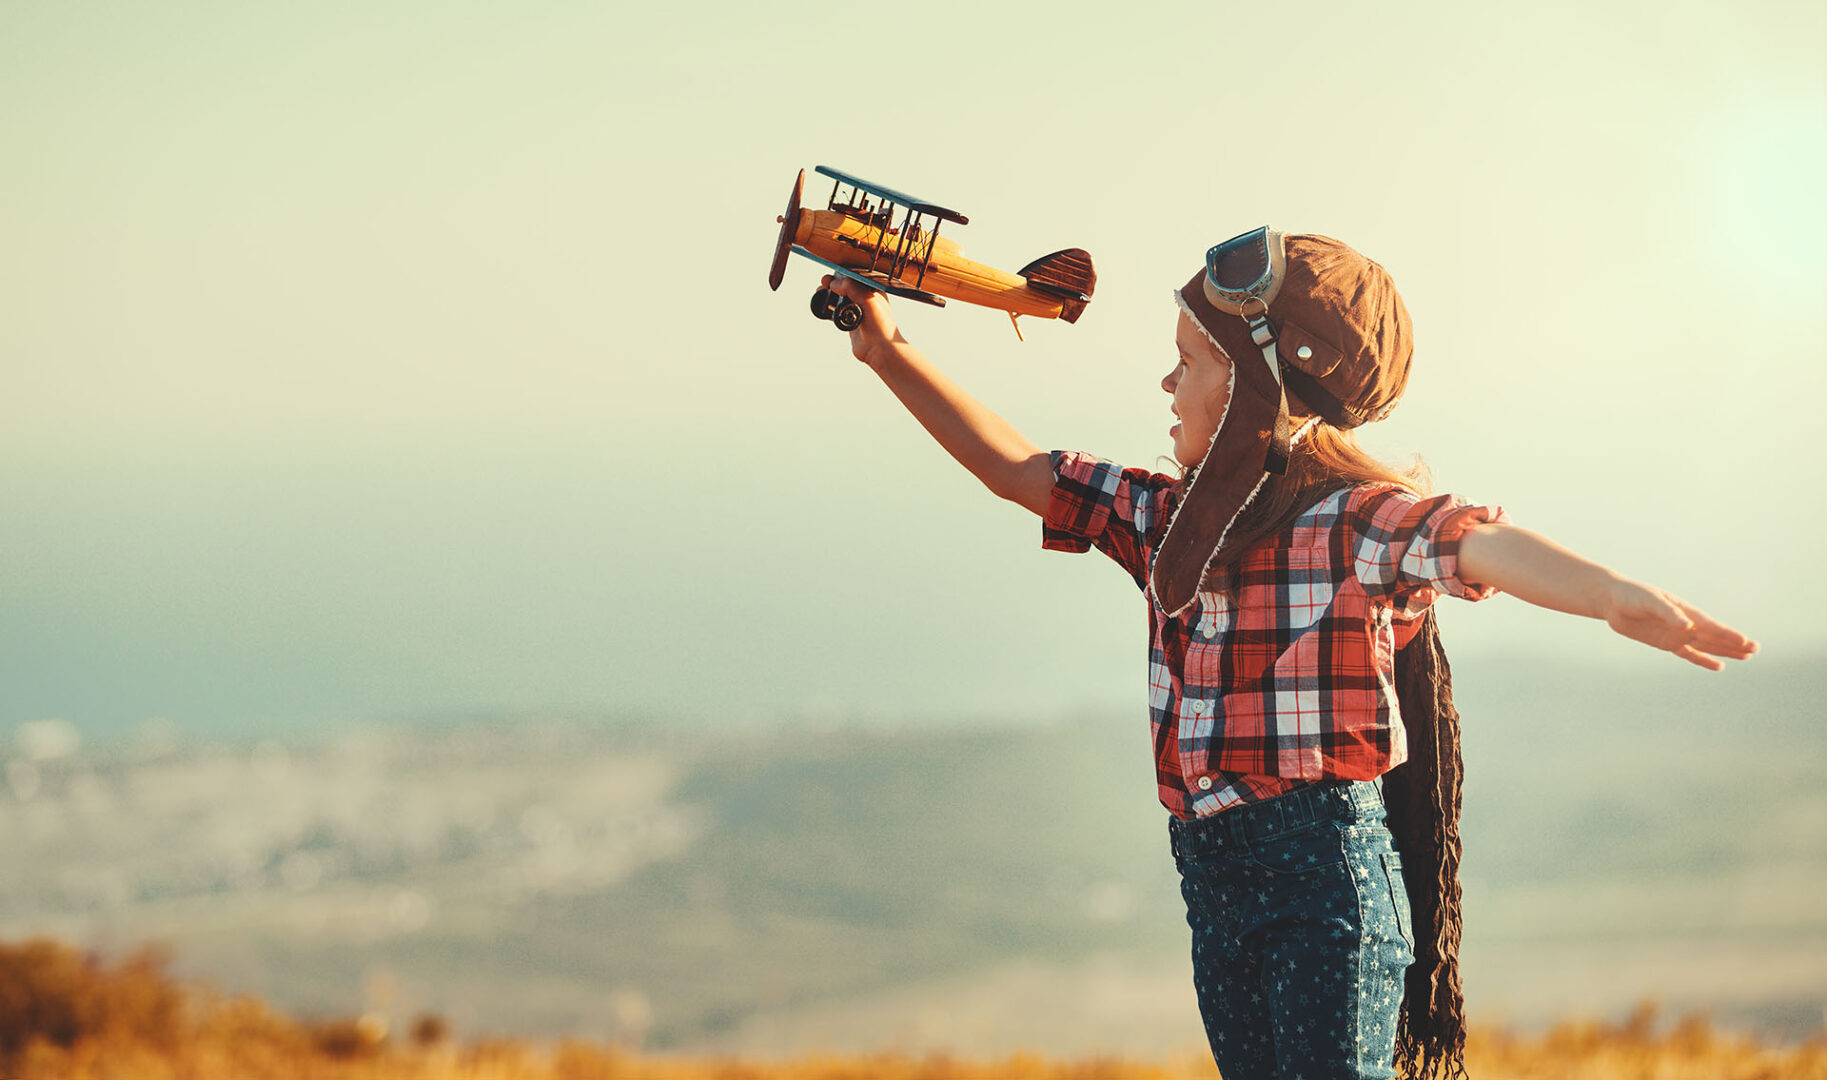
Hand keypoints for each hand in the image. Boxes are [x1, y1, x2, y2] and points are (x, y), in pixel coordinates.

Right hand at [822, 275, 905, 367]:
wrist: (880, 349)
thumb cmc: (881, 324)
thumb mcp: (867, 298)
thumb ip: (850, 287)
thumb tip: (834, 283)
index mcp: (873, 292)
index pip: (855, 278)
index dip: (842, 275)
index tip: (831, 275)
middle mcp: (865, 300)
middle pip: (845, 288)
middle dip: (833, 284)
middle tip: (823, 283)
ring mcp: (858, 313)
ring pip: (840, 300)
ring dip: (829, 296)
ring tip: (820, 293)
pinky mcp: (851, 324)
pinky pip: (837, 314)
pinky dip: (829, 310)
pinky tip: (823, 308)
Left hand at [1600, 578, 1758, 670]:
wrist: (1613, 600)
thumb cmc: (1632, 595)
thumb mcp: (1649, 601)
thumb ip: (1668, 612)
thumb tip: (1687, 626)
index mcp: (1685, 611)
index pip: (1711, 626)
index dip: (1729, 635)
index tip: (1746, 642)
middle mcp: (1685, 624)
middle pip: (1714, 637)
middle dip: (1734, 643)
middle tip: (1755, 650)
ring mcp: (1677, 634)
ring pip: (1706, 646)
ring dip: (1724, 652)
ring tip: (1746, 657)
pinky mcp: (1666, 642)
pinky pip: (1688, 654)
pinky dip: (1702, 660)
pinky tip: (1718, 666)